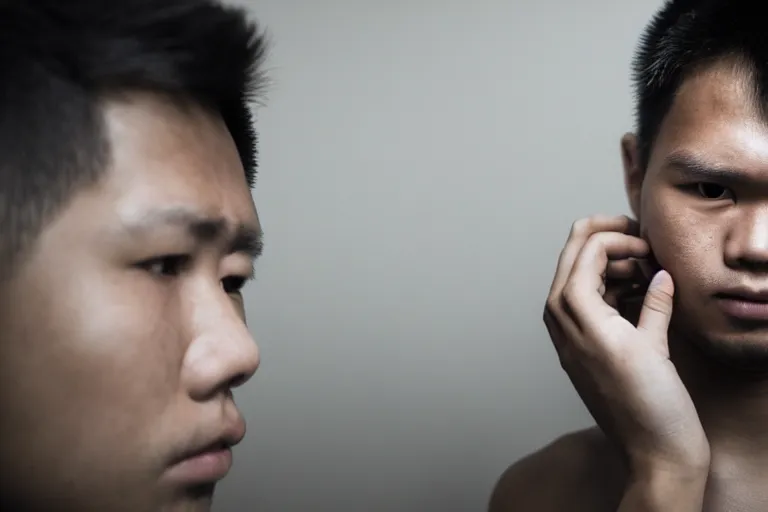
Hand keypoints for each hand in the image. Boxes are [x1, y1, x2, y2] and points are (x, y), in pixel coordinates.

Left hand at [544, 215, 709, 475]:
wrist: (651, 454)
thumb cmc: (653, 407)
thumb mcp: (655, 345)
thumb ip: (654, 302)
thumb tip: (657, 274)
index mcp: (576, 316)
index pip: (583, 252)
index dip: (615, 239)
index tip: (646, 245)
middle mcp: (562, 323)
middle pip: (569, 259)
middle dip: (600, 239)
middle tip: (635, 237)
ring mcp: (565, 337)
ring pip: (572, 279)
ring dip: (603, 264)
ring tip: (641, 267)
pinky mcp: (576, 349)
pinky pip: (580, 304)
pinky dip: (603, 289)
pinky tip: (633, 290)